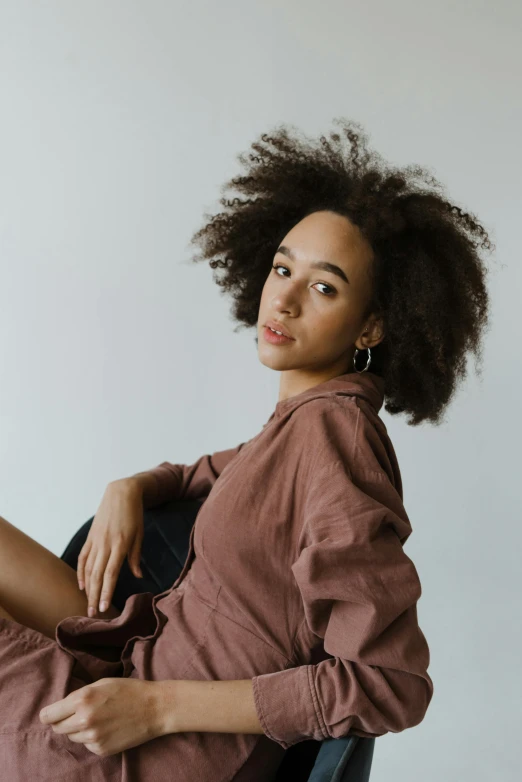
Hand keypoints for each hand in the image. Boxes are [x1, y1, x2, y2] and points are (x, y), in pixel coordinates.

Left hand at [39, 678, 162, 756]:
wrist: (154, 708)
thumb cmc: (129, 690)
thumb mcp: (101, 684)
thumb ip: (79, 696)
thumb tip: (60, 709)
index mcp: (82, 699)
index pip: (49, 715)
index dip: (49, 715)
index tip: (52, 714)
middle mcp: (84, 720)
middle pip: (58, 728)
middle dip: (64, 721)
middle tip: (79, 714)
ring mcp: (93, 737)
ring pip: (72, 737)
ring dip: (78, 730)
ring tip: (98, 719)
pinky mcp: (101, 750)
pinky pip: (87, 744)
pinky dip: (92, 738)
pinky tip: (107, 728)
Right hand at [77, 479, 144, 616]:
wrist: (121, 492)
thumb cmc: (134, 514)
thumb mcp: (139, 534)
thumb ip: (136, 556)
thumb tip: (138, 576)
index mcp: (120, 544)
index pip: (111, 573)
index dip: (106, 592)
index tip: (103, 607)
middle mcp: (105, 544)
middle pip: (97, 575)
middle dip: (94, 596)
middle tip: (92, 615)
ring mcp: (96, 540)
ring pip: (89, 569)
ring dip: (87, 588)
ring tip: (87, 604)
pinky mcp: (90, 537)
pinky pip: (83, 557)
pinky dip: (81, 571)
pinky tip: (81, 585)